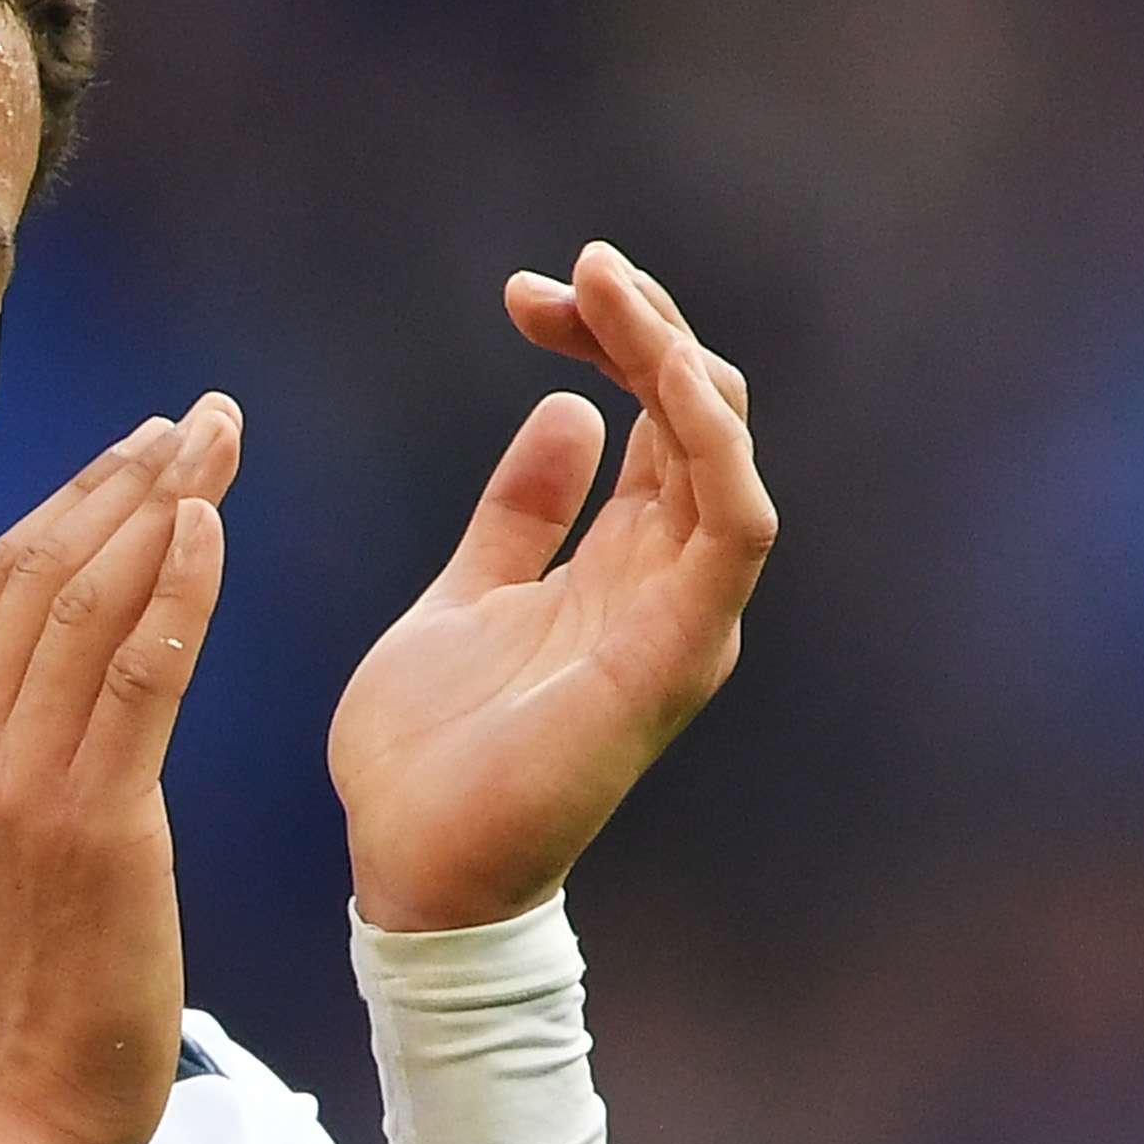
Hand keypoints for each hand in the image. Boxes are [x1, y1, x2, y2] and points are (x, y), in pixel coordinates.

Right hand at [0, 397, 239, 1143]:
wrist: (25, 1105)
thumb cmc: (36, 985)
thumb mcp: (1, 846)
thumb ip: (22, 753)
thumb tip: (71, 675)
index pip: (1, 581)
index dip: (79, 497)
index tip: (147, 446)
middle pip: (41, 566)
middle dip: (128, 477)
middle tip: (203, 418)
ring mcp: (18, 784)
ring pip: (87, 601)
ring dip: (163, 508)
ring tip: (221, 445)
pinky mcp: (90, 824)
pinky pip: (136, 676)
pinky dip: (175, 591)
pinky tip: (214, 532)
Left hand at [333, 243, 773, 933]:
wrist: (410, 869)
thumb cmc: (429, 756)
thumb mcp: (463, 596)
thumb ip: (520, 514)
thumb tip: (569, 409)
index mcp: (622, 569)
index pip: (657, 421)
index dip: (609, 340)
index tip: (526, 296)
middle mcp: (668, 586)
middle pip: (699, 417)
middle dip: (641, 325)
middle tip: (568, 274)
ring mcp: (681, 620)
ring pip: (722, 451)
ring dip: (674, 356)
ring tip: (608, 283)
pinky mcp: (676, 655)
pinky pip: (733, 527)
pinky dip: (710, 440)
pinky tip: (658, 371)